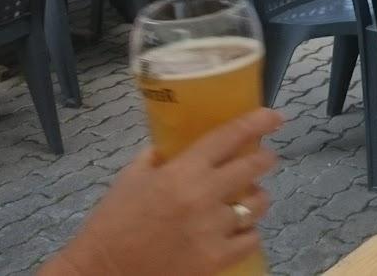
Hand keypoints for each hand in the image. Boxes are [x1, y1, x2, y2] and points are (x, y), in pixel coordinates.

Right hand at [42, 108, 282, 275]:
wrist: (102, 272)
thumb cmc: (114, 221)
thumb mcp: (133, 176)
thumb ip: (159, 156)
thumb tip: (177, 144)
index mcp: (183, 171)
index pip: (229, 137)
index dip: (256, 123)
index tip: (274, 116)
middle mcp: (204, 196)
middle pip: (252, 168)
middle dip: (264, 159)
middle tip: (265, 157)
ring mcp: (213, 231)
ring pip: (256, 206)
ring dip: (256, 198)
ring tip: (249, 198)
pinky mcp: (215, 261)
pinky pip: (250, 240)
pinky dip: (248, 232)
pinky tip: (239, 229)